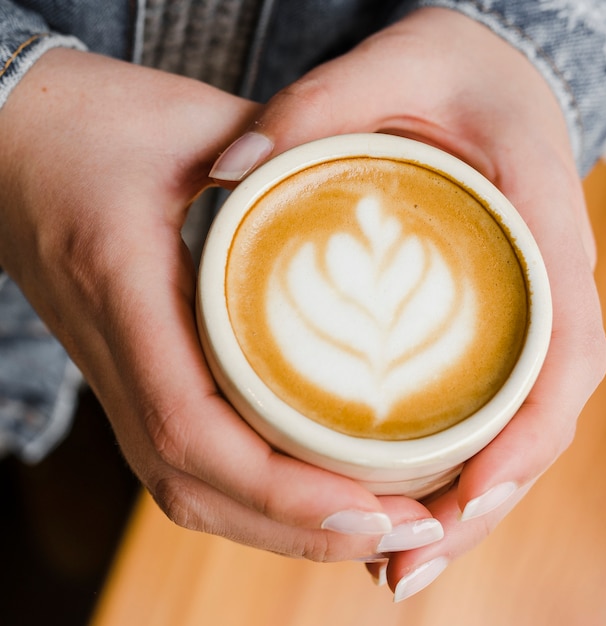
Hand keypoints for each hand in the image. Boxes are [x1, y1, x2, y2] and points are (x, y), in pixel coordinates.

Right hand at [0, 48, 435, 560]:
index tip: (368, 506)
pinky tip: (311, 496)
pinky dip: (251, 498)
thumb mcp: (194, 123)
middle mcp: (115, 354)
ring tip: (372, 528)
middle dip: (300, 527)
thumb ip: (282, 154)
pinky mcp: (131, 375)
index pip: (191, 426)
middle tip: (401, 531)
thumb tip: (367, 182)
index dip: (279, 486)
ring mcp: (117, 375)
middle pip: (197, 486)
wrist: (10, 139)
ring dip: (280, 526)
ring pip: (189, 490)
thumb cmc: (89, 121)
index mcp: (124, 290)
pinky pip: (185, 462)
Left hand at [209, 8, 605, 597]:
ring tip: (399, 563)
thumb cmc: (448, 66)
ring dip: (464, 502)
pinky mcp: (486, 316)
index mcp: (541, 224)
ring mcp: (518, 306)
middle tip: (409, 565)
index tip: (463, 497)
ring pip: (511, 423)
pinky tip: (397, 500)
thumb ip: (315, 108)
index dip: (523, 437)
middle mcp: (541, 281)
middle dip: (484, 500)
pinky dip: (448, 461)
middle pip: (537, 415)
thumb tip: (227, 173)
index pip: (561, 352)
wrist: (478, 69)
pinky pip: (482, 399)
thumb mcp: (393, 62)